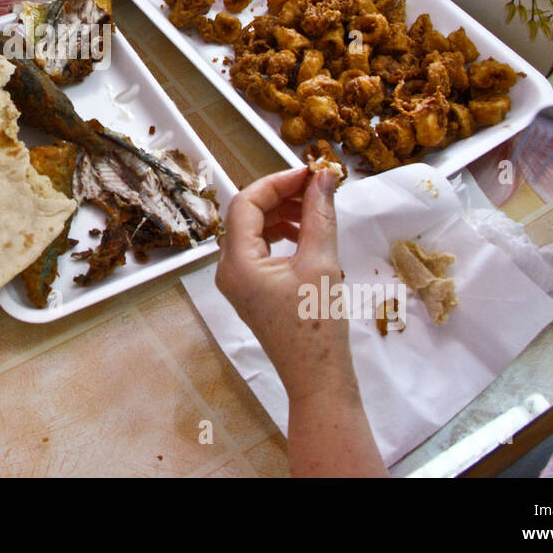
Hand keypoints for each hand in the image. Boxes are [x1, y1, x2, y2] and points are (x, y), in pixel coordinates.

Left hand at [215, 167, 356, 401]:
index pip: (246, 202)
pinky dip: (280, 235)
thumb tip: (324, 177)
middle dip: (280, 196)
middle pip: (246, 215)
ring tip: (314, 211)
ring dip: (281, 214)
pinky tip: (305, 235)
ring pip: (253, 231)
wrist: (318, 379)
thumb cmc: (318, 326)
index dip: (277, 181)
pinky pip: (259, 250)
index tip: (309, 173)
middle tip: (316, 187)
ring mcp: (237, 282)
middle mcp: (228, 270)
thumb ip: (319, 214)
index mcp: (237, 262)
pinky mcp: (251, 291)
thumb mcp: (321, 262)